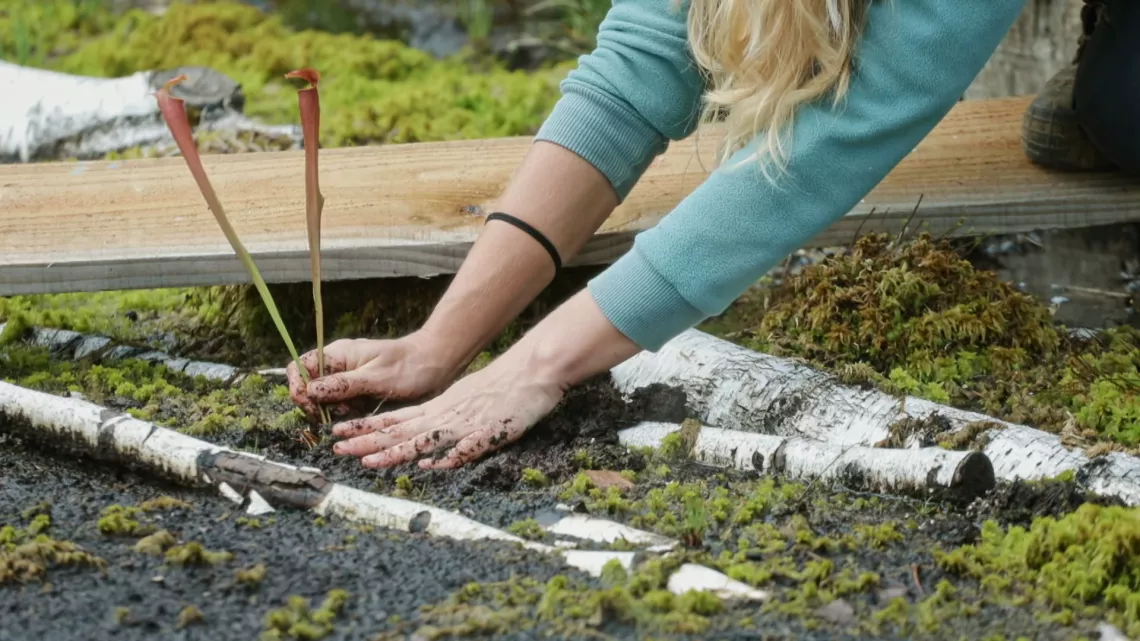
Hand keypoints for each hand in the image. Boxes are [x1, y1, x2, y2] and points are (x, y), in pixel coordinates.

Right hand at [286, 332, 460, 419]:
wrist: (435, 364)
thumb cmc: (409, 366)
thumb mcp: (376, 377)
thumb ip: (343, 384)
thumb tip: (311, 391)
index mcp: (338, 354)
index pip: (299, 367)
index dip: (298, 388)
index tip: (312, 406)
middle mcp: (338, 365)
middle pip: (308, 387)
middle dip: (315, 404)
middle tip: (335, 414)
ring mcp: (348, 378)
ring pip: (324, 399)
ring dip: (332, 411)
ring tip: (352, 411)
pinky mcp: (358, 390)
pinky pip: (341, 404)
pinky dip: (346, 412)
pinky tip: (360, 412)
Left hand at [328, 289, 642, 469]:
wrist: (533, 370)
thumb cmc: (502, 388)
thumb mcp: (465, 402)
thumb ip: (444, 421)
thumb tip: (424, 448)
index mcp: (439, 410)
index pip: (395, 420)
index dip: (367, 428)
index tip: (339, 435)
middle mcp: (446, 416)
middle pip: (401, 431)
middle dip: (367, 440)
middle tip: (335, 447)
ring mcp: (467, 424)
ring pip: (426, 439)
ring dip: (396, 451)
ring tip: (369, 461)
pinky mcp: (491, 430)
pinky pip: (469, 446)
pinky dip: (450, 455)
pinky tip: (432, 464)